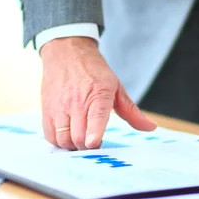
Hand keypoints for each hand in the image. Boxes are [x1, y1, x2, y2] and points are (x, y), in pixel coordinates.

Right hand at [40, 37, 156, 149]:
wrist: (66, 51)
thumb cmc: (93, 71)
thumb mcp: (116, 87)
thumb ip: (132, 111)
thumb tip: (151, 128)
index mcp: (98, 94)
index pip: (95, 117)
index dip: (94, 134)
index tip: (94, 143)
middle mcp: (76, 101)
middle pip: (78, 136)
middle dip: (87, 147)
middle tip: (94, 143)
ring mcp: (59, 106)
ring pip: (63, 138)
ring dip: (73, 146)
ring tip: (81, 140)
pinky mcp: (47, 109)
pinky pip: (50, 135)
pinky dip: (59, 141)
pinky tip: (67, 136)